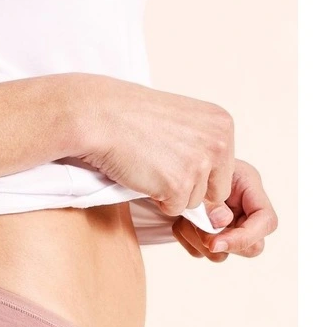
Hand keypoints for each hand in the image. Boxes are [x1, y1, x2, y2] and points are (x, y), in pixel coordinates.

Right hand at [67, 74, 235, 227]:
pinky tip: (143, 174)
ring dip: (170, 192)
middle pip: (216, 190)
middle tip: (161, 164)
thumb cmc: (133, 117)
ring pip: (193, 202)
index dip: (196, 171)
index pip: (224, 170)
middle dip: (189, 186)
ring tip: (150, 164)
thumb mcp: (183, 122)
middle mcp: (219, 143)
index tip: (172, 154)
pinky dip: (156, 199)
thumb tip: (215, 195)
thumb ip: (204, 149)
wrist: (101, 117)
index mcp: (223, 124)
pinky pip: (174, 210)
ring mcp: (201, 165)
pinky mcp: (179, 185)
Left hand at [171, 159, 277, 261]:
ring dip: (199, 241)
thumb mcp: (204, 175)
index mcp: (251, 191)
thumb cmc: (191, 164)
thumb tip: (223, 222)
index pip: (266, 222)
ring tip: (185, 218)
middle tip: (197, 228)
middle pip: (252, 247)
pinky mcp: (209, 237)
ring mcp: (228, 228)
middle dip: (224, 243)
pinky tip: (181, 221)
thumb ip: (214, 200)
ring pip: (222, 255)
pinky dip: (187, 240)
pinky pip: (201, 252)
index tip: (216, 243)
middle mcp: (244, 212)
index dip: (245, 237)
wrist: (174, 167)